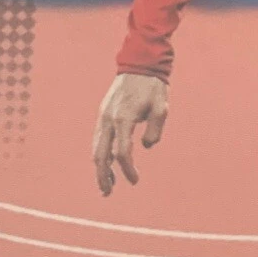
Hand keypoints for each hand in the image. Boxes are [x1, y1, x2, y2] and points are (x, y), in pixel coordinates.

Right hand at [92, 72, 169, 194]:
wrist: (139, 64)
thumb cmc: (154, 87)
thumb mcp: (162, 109)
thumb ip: (155, 130)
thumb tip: (145, 147)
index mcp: (124, 119)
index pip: (122, 153)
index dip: (128, 170)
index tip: (135, 180)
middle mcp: (109, 119)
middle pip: (100, 155)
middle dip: (103, 176)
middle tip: (108, 193)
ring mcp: (103, 116)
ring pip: (96, 147)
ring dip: (99, 167)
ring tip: (106, 184)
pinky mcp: (103, 113)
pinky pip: (98, 138)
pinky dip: (100, 154)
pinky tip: (106, 163)